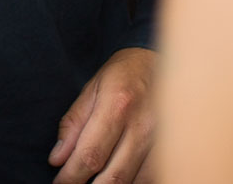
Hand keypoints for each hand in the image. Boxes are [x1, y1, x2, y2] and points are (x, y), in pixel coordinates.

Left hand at [49, 46, 155, 183]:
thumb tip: (57, 159)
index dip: (71, 176)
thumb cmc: (122, 75)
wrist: (161, 62)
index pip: (90, 154)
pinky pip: (152, 178)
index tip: (60, 182)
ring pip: (134, 182)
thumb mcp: (90, 89)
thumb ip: (73, 124)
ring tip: (96, 179)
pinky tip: (118, 176)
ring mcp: (164, 139)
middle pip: (114, 176)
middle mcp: (144, 124)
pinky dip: (133, 182)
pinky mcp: (175, 148)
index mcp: (118, 104)